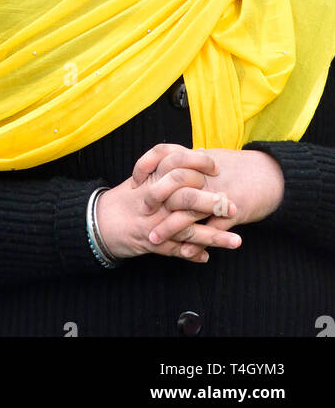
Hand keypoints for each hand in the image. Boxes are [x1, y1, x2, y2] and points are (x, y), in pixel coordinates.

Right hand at [96, 145, 241, 262]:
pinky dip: (191, 255)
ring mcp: (153, 223)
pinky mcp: (151, 243)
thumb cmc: (124, 199)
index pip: (177, 164)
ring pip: (187, 230)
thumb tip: (197, 153)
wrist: (98, 223)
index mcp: (150, 179)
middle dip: (212, 203)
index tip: (217, 167)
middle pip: (185, 197)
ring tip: (236, 241)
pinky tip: (207, 258)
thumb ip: (165, 166)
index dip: (199, 164)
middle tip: (234, 206)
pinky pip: (175, 251)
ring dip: (213, 237)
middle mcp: (153, 201)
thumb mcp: (141, 177)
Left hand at [145, 148, 284, 247]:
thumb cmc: (242, 167)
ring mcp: (219, 194)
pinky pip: (210, 231)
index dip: (146, 165)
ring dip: (169, 228)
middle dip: (153, 200)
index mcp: (198, 159)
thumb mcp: (214, 158)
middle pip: (173, 185)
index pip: (165, 154)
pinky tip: (184, 252)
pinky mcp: (232, 213)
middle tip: (140, 214)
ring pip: (188, 211)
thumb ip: (191, 160)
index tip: (134, 180)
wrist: (273, 176)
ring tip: (153, 240)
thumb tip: (170, 159)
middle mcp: (206, 175)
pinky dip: (196, 243)